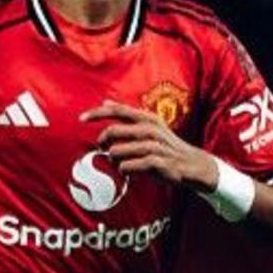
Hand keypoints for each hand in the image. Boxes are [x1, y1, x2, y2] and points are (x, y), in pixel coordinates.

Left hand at [80, 100, 218, 191]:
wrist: (192, 164)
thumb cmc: (166, 146)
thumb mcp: (149, 126)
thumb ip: (127, 116)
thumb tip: (106, 102)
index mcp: (147, 118)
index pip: (118, 111)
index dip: (97, 113)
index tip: (80, 119)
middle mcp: (150, 129)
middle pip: (113, 131)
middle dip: (102, 141)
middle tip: (101, 149)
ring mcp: (154, 146)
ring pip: (118, 151)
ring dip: (113, 159)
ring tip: (118, 163)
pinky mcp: (157, 162)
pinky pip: (129, 166)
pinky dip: (123, 169)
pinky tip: (126, 171)